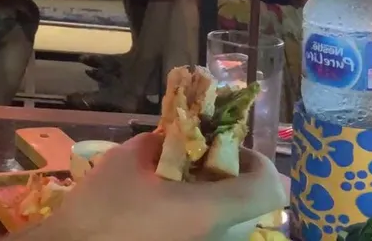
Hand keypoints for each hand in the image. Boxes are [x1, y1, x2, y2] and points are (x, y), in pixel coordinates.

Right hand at [42, 133, 287, 240]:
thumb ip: (159, 144)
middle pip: (251, 210)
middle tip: (199, 165)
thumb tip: (171, 140)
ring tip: (178, 188)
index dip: (257, 163)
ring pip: (230, 227)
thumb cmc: (102, 207)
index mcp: (210, 212)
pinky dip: (198, 219)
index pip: (269, 189)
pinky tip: (164, 211)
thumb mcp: (127, 160)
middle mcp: (218, 239)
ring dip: (215, 202)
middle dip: (232, 181)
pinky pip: (208, 237)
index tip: (224, 150)